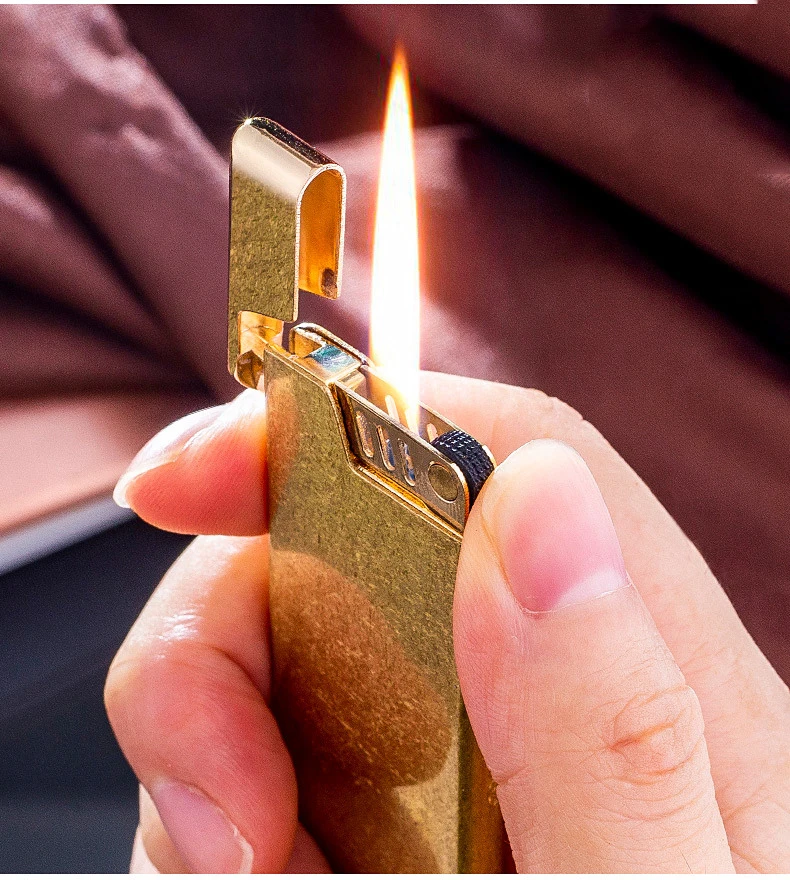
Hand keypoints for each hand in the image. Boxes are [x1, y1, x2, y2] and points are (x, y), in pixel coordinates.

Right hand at [106, 373, 789, 872]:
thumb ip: (614, 727)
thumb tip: (537, 497)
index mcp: (658, 676)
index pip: (505, 453)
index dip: (350, 422)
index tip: (195, 474)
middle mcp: (541, 683)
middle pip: (349, 543)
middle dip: (232, 625)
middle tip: (218, 792)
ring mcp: (450, 750)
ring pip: (281, 650)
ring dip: (214, 745)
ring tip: (255, 874)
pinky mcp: (382, 810)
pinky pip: (258, 756)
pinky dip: (217, 810)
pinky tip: (260, 877)